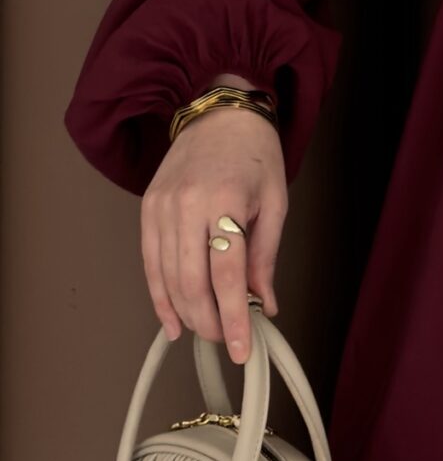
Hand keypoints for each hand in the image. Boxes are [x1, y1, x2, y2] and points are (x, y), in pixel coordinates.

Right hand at [140, 106, 286, 363]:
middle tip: (228, 340)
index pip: (226, 275)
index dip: (234, 318)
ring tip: (209, 331)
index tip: (242, 348)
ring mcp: (161, 208)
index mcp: (225, 201)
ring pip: (168, 279)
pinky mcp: (147, 210)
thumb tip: (264, 303)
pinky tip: (173, 321)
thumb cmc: (255, 154)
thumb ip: (265, 256)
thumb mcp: (276, 202)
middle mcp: (186, 206)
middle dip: (210, 322)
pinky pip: (150, 264)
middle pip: (192, 283)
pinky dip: (160, 297)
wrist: (221, 112)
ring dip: (188, 314)